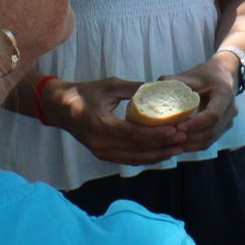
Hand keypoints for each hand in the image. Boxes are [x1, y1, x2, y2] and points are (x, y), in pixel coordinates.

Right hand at [45, 77, 189, 165]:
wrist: (61, 107)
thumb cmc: (85, 92)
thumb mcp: (109, 85)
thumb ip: (134, 88)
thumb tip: (160, 88)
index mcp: (100, 124)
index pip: (134, 133)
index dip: (156, 133)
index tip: (176, 129)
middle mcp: (100, 143)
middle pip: (137, 149)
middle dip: (162, 145)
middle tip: (183, 138)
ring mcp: (101, 152)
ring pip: (135, 158)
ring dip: (158, 154)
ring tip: (178, 148)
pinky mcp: (103, 156)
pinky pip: (129, 159)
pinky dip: (147, 157)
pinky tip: (162, 153)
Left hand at [161, 57, 238, 153]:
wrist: (222, 76)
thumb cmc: (204, 75)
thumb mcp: (190, 75)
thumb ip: (172, 82)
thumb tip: (150, 91)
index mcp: (224, 95)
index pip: (213, 115)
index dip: (196, 124)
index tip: (178, 126)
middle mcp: (230, 111)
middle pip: (211, 131)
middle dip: (190, 137)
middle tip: (169, 138)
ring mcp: (228, 122)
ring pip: (210, 140)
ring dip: (190, 144)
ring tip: (171, 143)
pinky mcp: (222, 129)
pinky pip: (209, 141)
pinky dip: (193, 145)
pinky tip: (178, 144)